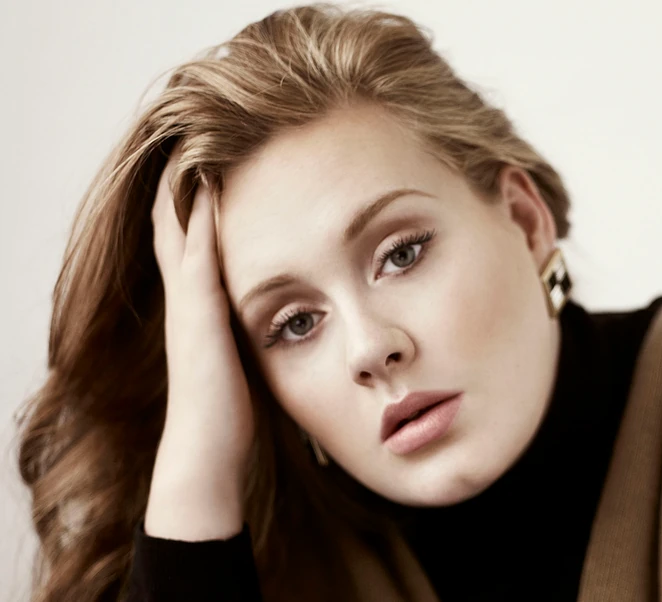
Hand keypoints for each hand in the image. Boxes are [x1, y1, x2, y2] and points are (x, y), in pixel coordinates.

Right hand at [144, 148, 254, 540]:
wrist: (207, 450)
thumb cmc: (227, 413)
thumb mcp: (236, 361)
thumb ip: (241, 335)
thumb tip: (271, 322)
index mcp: (196, 310)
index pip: (186, 247)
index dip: (188, 209)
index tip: (199, 170)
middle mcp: (185, 301)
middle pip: (172, 229)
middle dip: (176, 187)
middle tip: (184, 142)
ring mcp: (188, 306)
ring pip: (178, 232)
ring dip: (185, 189)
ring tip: (192, 145)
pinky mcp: (199, 316)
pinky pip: (198, 256)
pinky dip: (201, 220)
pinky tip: (209, 186)